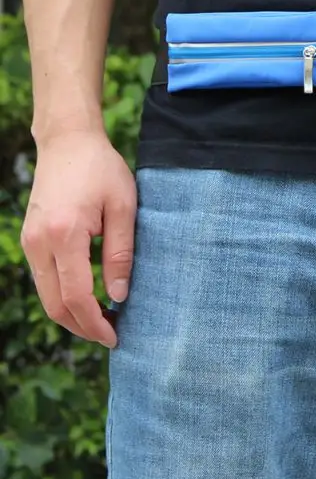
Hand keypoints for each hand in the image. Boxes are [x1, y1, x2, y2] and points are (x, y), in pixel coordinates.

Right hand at [21, 131, 136, 347]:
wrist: (68, 142)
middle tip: (111, 335)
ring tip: (102, 321)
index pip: (75, 296)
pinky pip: (43, 279)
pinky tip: (86, 298)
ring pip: (46, 295)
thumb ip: (121, 253)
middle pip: (54, 304)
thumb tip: (119, 296)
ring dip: (71, 314)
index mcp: (64, 235)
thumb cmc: (102, 169)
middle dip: (81, 326)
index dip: (94, 322)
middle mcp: (39, 243)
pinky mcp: (30, 239)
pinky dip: (62, 296)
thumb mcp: (124, 207)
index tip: (115, 336)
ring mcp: (30, 242)